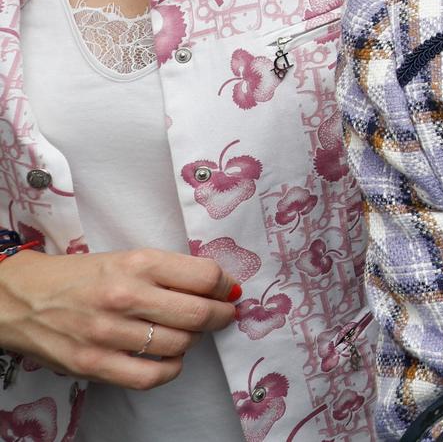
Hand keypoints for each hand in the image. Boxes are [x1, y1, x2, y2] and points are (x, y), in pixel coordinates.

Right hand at [0, 249, 235, 387]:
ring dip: (193, 341)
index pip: (205, 277)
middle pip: (199, 313)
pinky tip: (168, 359)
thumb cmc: (80, 277)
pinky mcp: (92, 364)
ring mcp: (107, 333)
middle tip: (223, 315)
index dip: (225, 286)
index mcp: (137, 263)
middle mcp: (124, 296)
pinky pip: (150, 377)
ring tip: (187, 333)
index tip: (228, 291)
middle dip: (222, 316)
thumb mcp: (126, 259)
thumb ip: (170, 272)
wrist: (20, 299)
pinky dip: (170, 370)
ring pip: (179, 345)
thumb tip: (221, 286)